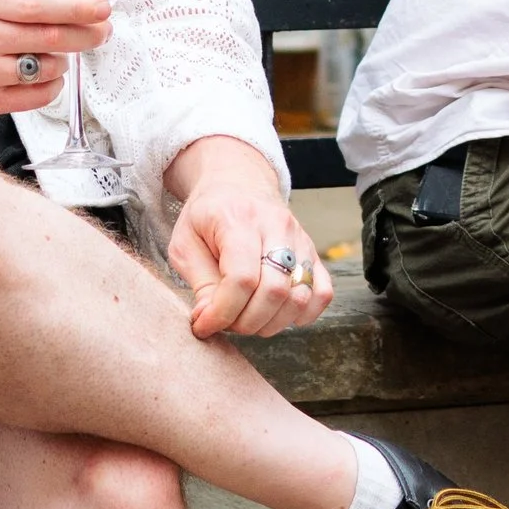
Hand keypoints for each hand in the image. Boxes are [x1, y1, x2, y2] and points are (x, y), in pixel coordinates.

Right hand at [0, 0, 111, 119]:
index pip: (39, 4)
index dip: (77, 7)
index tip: (103, 8)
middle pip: (50, 38)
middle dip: (86, 34)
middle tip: (102, 30)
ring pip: (47, 69)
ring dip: (64, 60)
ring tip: (59, 51)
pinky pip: (36, 97)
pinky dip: (52, 85)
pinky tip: (46, 74)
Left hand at [164, 136, 334, 337]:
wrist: (237, 183)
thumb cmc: (207, 215)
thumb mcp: (185, 244)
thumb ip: (200, 283)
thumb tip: (210, 319)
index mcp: (239, 219)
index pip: (241, 279)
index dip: (223, 312)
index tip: (205, 325)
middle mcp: (276, 226)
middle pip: (274, 291)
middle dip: (246, 322)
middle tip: (227, 323)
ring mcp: (300, 239)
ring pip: (300, 296)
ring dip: (272, 323)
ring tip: (248, 318)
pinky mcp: (313, 252)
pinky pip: (322, 293)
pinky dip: (303, 314)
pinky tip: (278, 315)